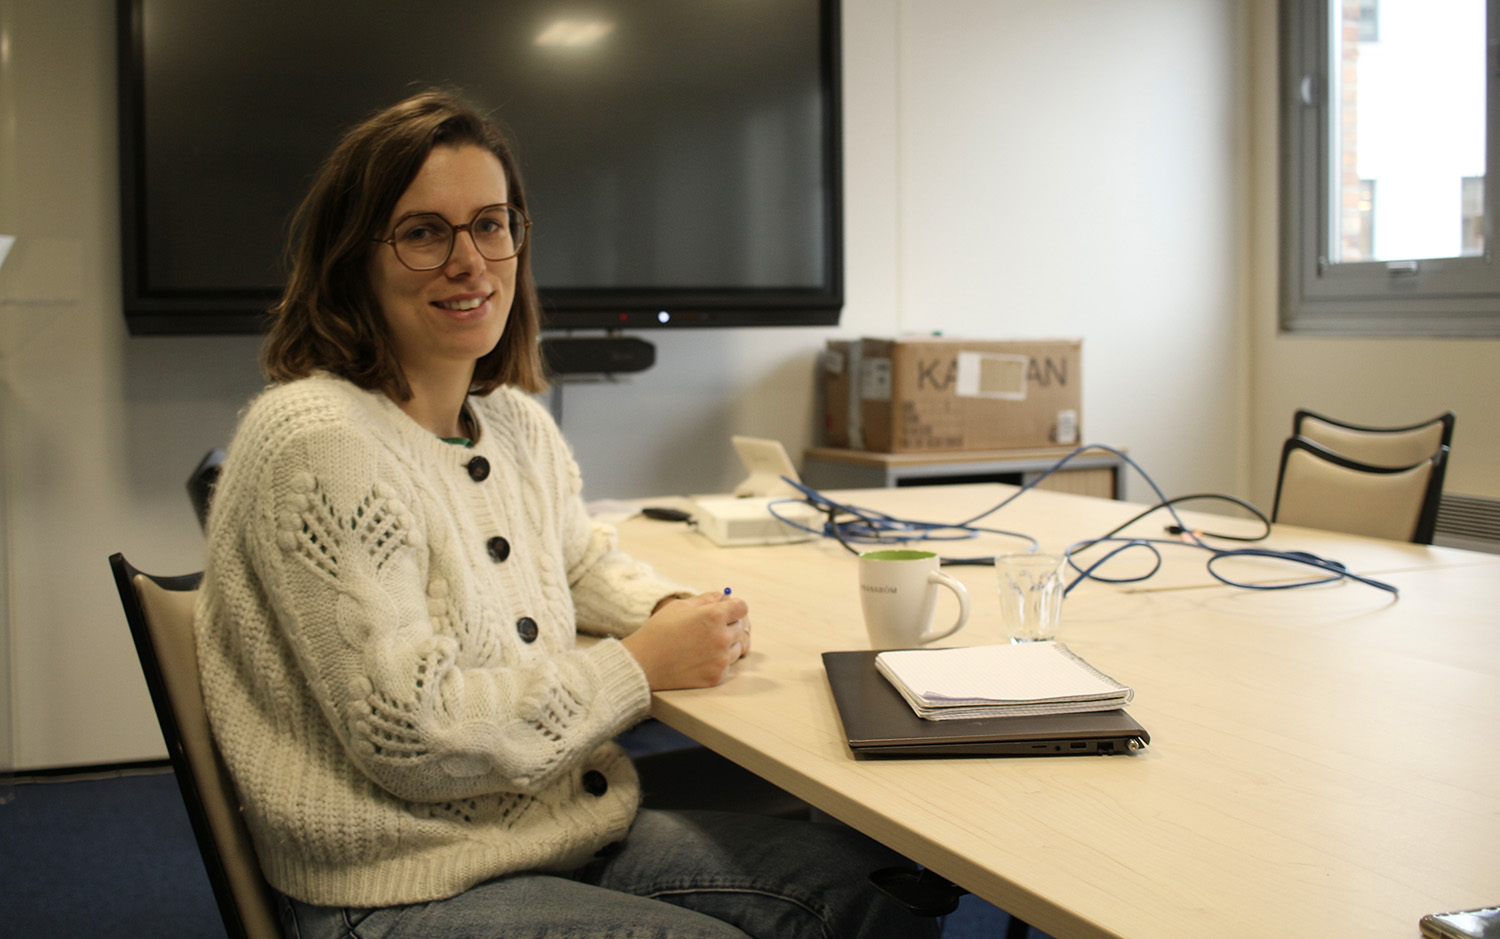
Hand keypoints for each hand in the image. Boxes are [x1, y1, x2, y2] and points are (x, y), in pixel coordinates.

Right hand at [621, 591, 751, 689]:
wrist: (643, 664)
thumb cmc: (659, 631)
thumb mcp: (680, 607)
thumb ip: (706, 599)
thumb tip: (724, 596)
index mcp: (714, 616)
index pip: (742, 607)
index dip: (734, 607)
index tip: (726, 611)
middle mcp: (722, 637)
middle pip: (740, 627)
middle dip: (727, 625)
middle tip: (706, 630)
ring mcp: (721, 659)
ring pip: (736, 647)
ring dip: (725, 645)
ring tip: (701, 645)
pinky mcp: (716, 677)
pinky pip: (727, 665)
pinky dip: (717, 662)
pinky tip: (698, 659)